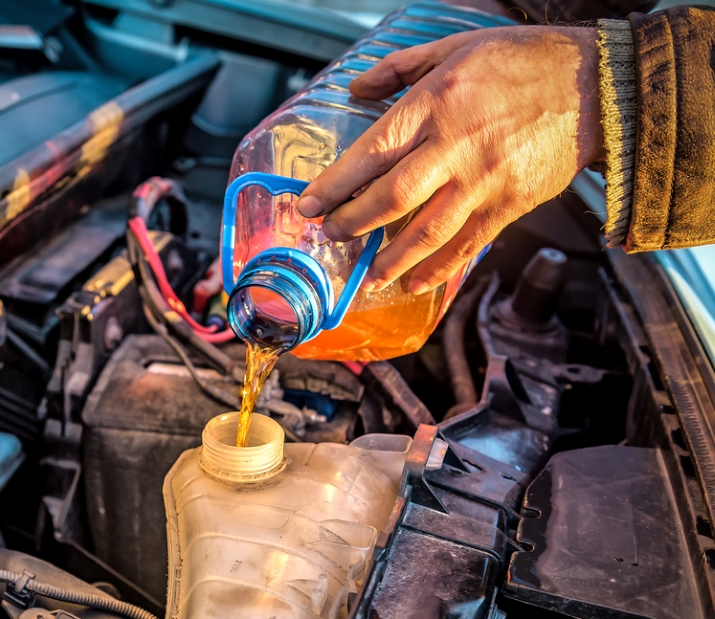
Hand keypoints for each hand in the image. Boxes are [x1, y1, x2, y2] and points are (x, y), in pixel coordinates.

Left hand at [296, 26, 601, 293]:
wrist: (598, 85)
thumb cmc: (524, 62)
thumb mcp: (456, 48)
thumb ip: (400, 69)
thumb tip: (357, 89)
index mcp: (436, 103)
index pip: (372, 152)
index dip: (335, 184)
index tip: (308, 205)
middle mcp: (455, 146)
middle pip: (391, 197)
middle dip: (353, 222)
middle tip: (331, 235)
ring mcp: (484, 180)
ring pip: (426, 230)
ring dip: (390, 257)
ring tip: (367, 273)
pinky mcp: (510, 204)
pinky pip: (466, 245)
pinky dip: (438, 269)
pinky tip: (413, 282)